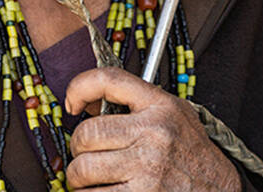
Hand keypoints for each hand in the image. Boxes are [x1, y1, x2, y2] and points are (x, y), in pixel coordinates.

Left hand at [64, 67, 241, 190]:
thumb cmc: (191, 155)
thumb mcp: (174, 116)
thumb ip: (136, 105)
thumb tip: (84, 106)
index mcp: (160, 106)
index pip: (108, 80)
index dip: (79, 87)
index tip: (71, 104)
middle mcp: (154, 133)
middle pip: (86, 133)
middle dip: (78, 150)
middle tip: (86, 158)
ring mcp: (148, 168)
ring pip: (82, 170)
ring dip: (79, 180)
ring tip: (92, 182)